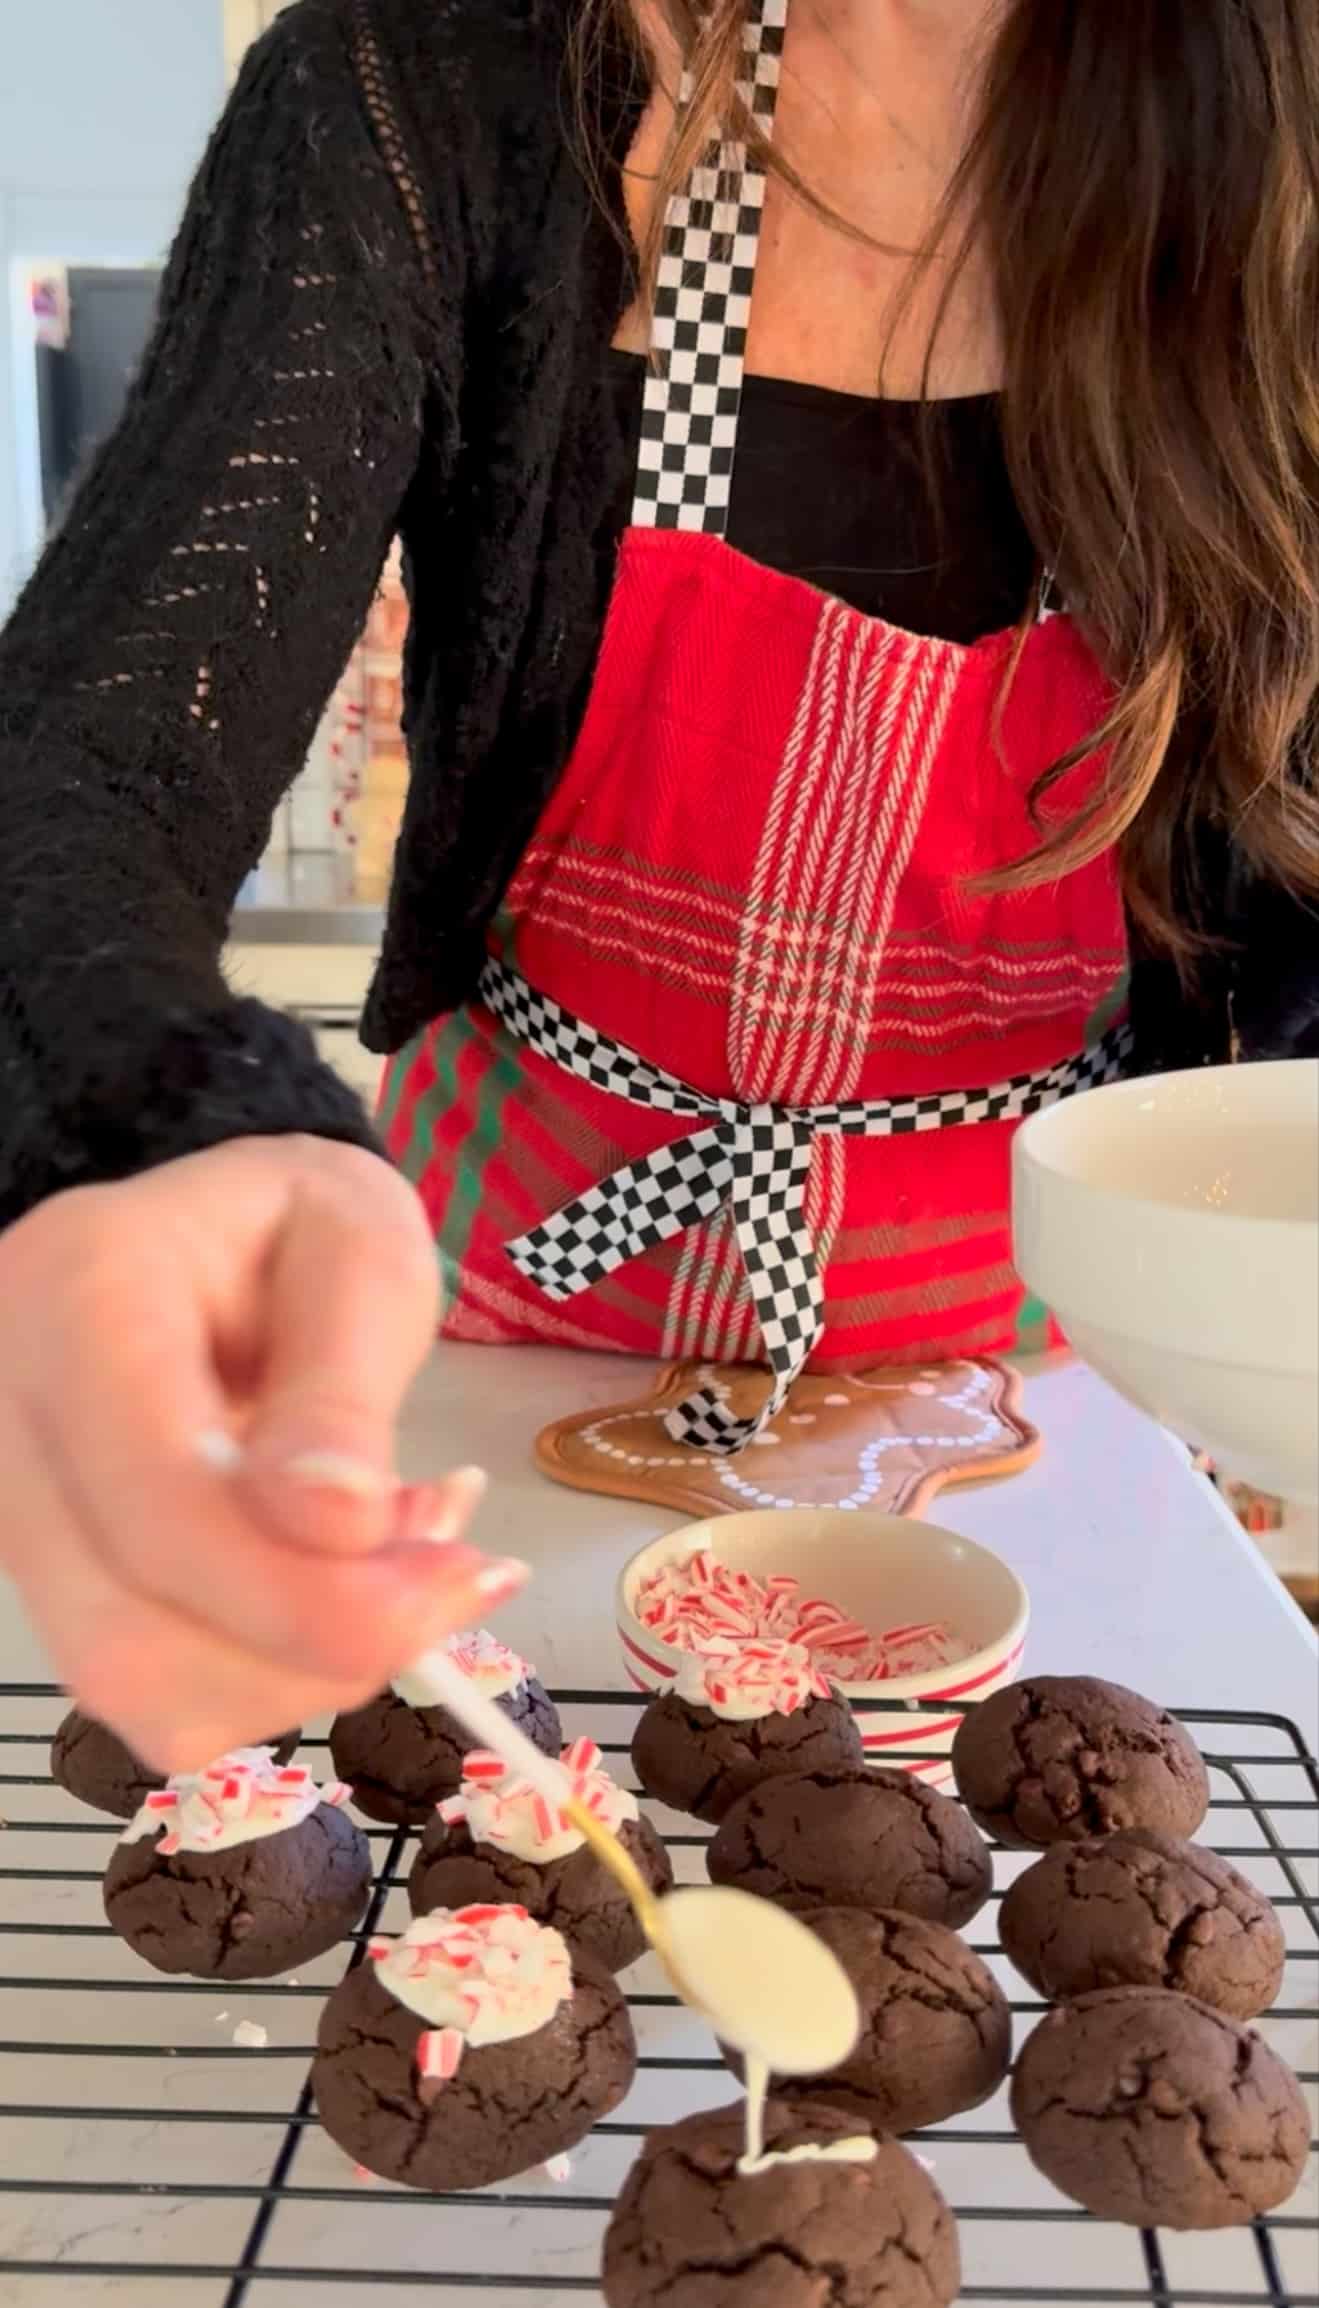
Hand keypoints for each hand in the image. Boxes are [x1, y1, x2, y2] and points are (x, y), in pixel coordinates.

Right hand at [0, 1136, 525, 1770]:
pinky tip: (340, 1586)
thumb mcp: (361, 1254)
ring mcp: (9, 1508)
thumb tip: (332, 1530)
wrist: (218, 1236)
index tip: (452, 1572)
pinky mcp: (45, 1574)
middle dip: (318, 1644)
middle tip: (458, 1576)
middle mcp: (6, 1416)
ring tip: (403, 1561)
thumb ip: (343, 1390)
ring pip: (134, 1684)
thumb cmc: (299, 1230)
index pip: (156, 1499)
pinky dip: (275, 1670)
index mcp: (80, 1298)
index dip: (298, 1586)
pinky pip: (152, 1687)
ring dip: (306, 1667)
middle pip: (126, 1629)